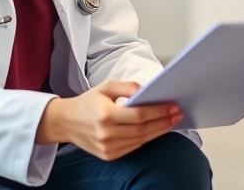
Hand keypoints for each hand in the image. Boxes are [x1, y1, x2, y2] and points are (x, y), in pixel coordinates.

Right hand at [36, 80, 182, 160]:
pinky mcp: (108, 155)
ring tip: (171, 122)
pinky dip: (146, 139)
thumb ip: (127, 86)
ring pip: (140, 140)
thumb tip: (147, 89)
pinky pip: (133, 147)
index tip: (173, 106)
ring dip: (158, 131)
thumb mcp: (105, 87)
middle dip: (164, 122)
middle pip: (143, 129)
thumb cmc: (87, 102)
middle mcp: (107, 134)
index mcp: (106, 115)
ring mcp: (107, 147)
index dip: (159, 112)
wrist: (65, 122)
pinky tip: (156, 130)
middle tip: (178, 114)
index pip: (139, 115)